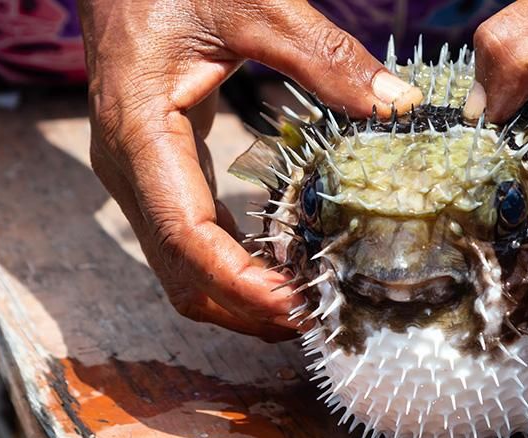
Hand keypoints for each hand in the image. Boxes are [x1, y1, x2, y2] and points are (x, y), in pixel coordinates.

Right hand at [76, 0, 422, 340]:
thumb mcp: (251, 4)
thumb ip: (323, 54)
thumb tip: (399, 103)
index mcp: (141, 132)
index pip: (185, 235)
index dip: (240, 284)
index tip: (298, 307)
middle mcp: (129, 168)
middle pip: (180, 273)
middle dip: (244, 308)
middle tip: (318, 316)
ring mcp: (137, 177)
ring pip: (180, 269)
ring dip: (238, 299)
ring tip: (306, 303)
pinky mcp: (155, 174)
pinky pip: (188, 241)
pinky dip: (231, 268)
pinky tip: (278, 267)